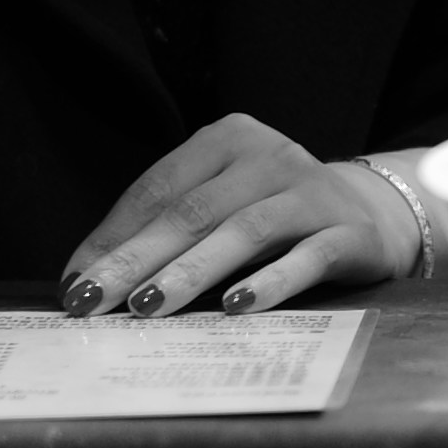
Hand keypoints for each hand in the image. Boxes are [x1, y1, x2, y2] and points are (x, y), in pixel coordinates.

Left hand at [68, 118, 415, 314]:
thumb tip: (85, 276)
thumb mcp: (221, 204)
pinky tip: (237, 307)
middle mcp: (270, 155)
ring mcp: (312, 191)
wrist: (372, 213)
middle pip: (192, 212)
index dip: (113, 236)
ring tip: (149, 306)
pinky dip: (271, 282)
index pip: (158, 188)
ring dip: (191, 272)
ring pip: (244, 232)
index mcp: (227, 139)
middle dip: (136, 260)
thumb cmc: (274, 215)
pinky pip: (307, 257)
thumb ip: (166, 229)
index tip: (75, 281)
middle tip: (93, 300)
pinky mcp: (350, 231)